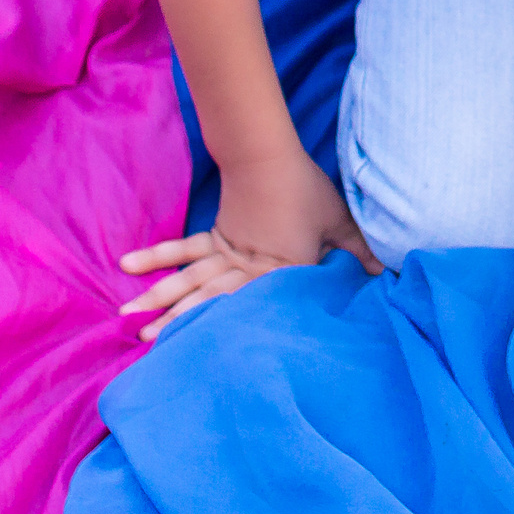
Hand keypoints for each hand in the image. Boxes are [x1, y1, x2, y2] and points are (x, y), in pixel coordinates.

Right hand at [115, 149, 379, 340]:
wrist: (270, 154)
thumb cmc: (306, 189)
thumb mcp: (338, 221)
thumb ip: (357, 249)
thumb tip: (384, 272)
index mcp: (276, 272)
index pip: (260, 308)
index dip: (237, 333)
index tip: (215, 359)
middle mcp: (244, 268)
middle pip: (209, 300)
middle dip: (178, 322)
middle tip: (147, 343)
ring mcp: (224, 252)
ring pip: (188, 281)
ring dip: (159, 299)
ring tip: (129, 318)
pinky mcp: (215, 236)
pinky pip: (182, 251)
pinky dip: (157, 258)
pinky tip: (129, 265)